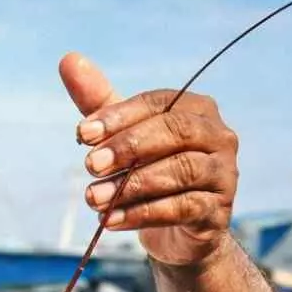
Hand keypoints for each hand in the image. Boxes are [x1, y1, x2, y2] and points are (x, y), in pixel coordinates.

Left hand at [61, 52, 238, 266]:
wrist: (177, 232)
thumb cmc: (150, 172)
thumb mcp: (122, 137)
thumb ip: (98, 102)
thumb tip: (67, 59)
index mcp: (197, 110)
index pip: (159, 103)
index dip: (119, 116)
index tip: (82, 134)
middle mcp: (219, 137)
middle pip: (176, 132)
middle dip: (129, 147)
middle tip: (90, 165)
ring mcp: (224, 175)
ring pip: (181, 172)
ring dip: (132, 185)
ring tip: (93, 198)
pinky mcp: (217, 212)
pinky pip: (182, 208)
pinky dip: (143, 214)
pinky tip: (111, 220)